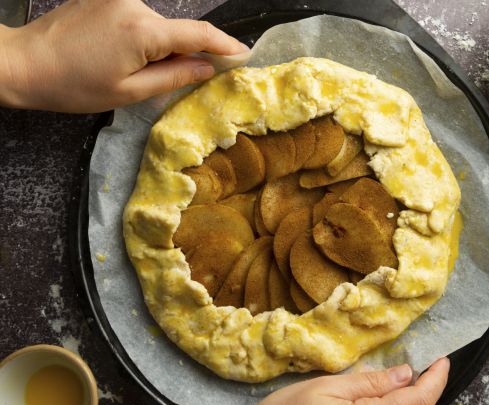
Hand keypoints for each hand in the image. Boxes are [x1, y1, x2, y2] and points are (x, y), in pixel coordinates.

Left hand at [0, 0, 247, 111]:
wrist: (24, 62)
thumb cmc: (73, 85)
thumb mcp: (130, 91)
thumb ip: (175, 77)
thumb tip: (207, 67)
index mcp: (144, 31)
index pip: (199, 33)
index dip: (225, 45)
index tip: (244, 54)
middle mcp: (136, 5)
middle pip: (177, 31)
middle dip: (184, 55)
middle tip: (174, 83)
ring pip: (158, 27)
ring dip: (160, 49)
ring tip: (132, 73)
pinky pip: (140, 19)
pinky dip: (143, 39)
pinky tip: (120, 57)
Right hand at [248, 358, 449, 404]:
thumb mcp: (328, 387)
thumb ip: (370, 383)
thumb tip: (406, 373)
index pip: (418, 402)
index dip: (436, 380)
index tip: (443, 360)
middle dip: (426, 389)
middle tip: (428, 364)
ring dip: (412, 400)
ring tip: (411, 377)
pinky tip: (389, 395)